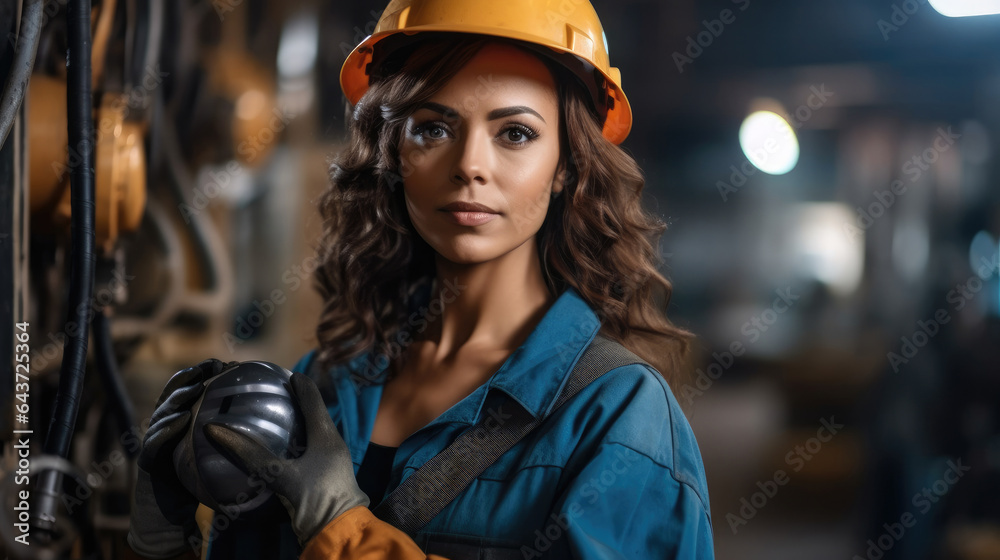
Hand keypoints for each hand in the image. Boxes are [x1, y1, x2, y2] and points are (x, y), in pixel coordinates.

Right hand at [128, 359, 232, 558]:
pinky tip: (179, 421)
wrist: (172, 522)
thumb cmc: (204, 491)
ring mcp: (154, 444)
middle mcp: (167, 429)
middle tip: (212, 365)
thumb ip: (247, 446)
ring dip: (177, 396)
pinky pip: (153, 444)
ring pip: (162, 413)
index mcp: (185, 425)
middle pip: (176, 394)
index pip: (195, 392)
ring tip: (195, 386)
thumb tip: (287, 432)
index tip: (231, 362)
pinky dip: (165, 430)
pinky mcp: (146, 463)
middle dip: (192, 375)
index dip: (208, 373)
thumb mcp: (226, 462)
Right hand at [203, 372, 369, 546]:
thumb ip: (251, 454)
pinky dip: (292, 443)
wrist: (338, 533)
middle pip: (312, 414)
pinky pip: (306, 451)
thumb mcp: (281, 475)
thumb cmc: (315, 500)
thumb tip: (215, 429)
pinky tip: (276, 449)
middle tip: (271, 393)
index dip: (299, 383)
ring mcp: (328, 461)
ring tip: (271, 416)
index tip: (283, 372)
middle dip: (294, 402)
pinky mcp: (322, 476)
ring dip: (294, 423)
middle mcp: (331, 443)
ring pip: (310, 432)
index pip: (312, 399)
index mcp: (327, 435)